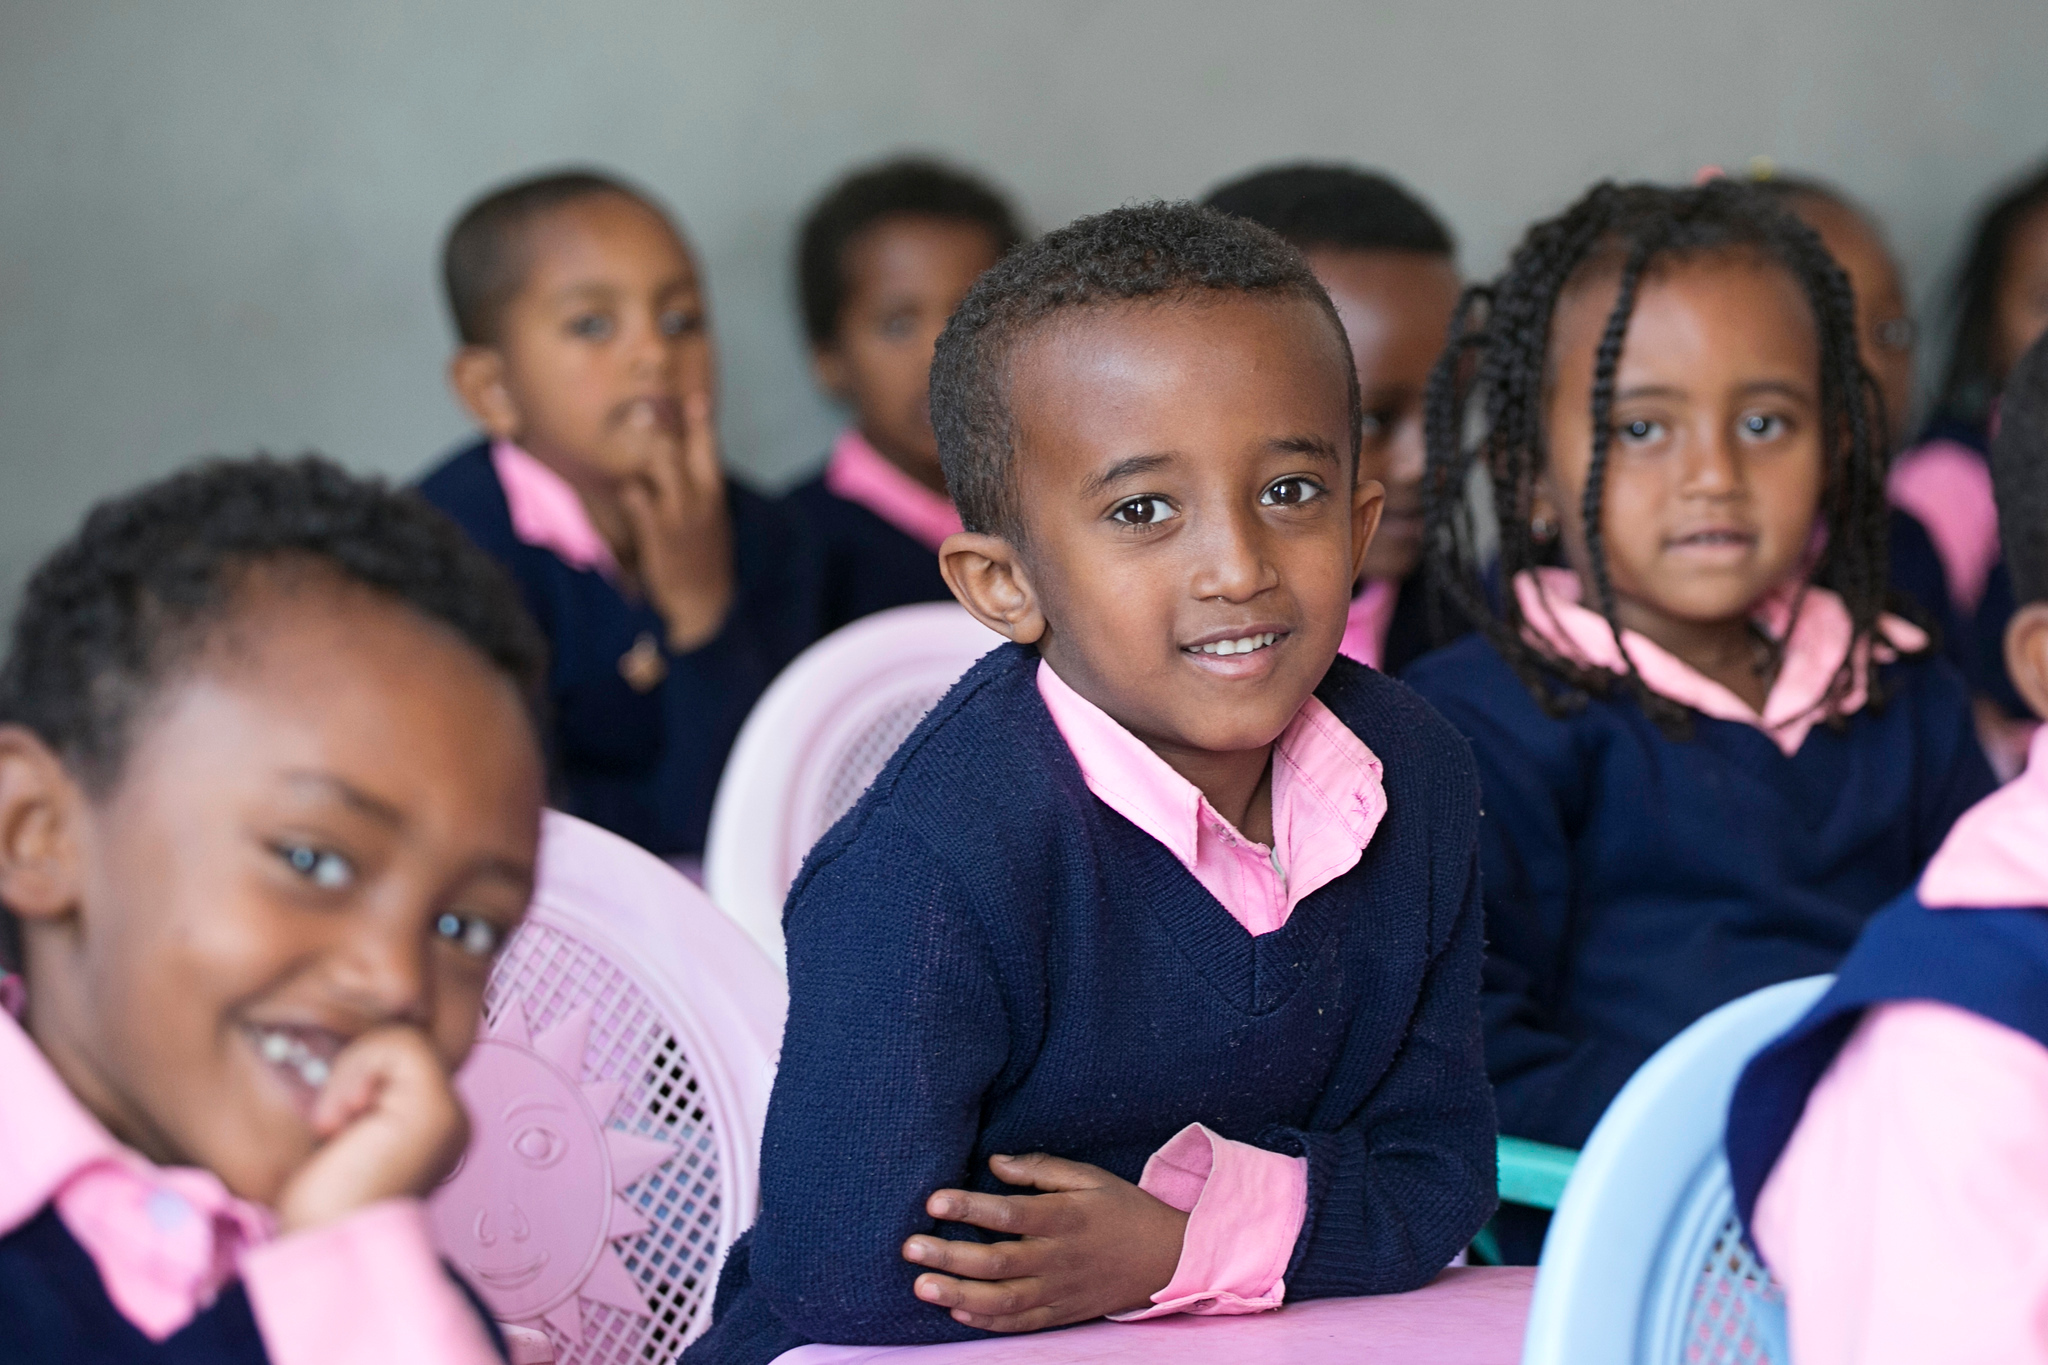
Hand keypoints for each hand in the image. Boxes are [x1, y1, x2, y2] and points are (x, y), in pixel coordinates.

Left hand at [274, 1026, 469, 1232]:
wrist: (322, 1246)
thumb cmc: (320, 1206)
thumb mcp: (344, 1131)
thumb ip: (365, 1091)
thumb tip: (345, 1043)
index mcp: (432, 1124)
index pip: (401, 1056)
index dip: (359, 1072)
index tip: (335, 1127)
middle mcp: (454, 1117)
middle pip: (404, 1041)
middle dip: (357, 1070)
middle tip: (337, 1127)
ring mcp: (452, 1113)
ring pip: (403, 1037)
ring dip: (353, 1072)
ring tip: (339, 1126)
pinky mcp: (438, 1110)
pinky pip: (399, 1044)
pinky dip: (357, 1071)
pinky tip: (341, 1122)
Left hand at [616, 392, 734, 650]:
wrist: (704, 601)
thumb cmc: (705, 556)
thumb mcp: (714, 518)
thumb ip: (700, 488)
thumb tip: (684, 460)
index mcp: (714, 492)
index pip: (708, 446)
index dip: (698, 419)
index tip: (688, 396)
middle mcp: (697, 497)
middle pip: (678, 447)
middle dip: (657, 425)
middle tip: (639, 406)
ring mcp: (676, 513)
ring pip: (657, 464)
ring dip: (640, 450)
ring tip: (625, 438)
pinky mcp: (655, 531)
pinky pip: (634, 496)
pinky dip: (625, 488)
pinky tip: (619, 488)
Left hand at [901, 1153, 1188, 1331]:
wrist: (1168, 1259)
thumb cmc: (1122, 1210)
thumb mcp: (1089, 1177)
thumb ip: (1040, 1169)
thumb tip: (993, 1162)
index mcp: (1065, 1217)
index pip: (1011, 1213)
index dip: (971, 1207)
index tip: (934, 1200)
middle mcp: (1059, 1258)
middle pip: (998, 1262)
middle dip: (951, 1255)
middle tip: (910, 1247)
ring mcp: (1060, 1291)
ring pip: (1003, 1300)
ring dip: (959, 1294)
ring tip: (922, 1285)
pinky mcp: (1062, 1313)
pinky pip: (1021, 1323)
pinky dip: (988, 1321)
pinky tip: (957, 1312)